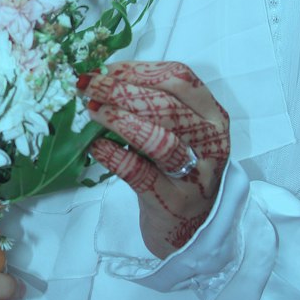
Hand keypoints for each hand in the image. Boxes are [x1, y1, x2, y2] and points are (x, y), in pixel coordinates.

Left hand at [84, 60, 229, 259]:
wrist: (191, 229)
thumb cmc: (177, 172)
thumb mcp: (178, 134)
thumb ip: (152, 106)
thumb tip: (102, 80)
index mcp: (212, 115)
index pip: (180, 79)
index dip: (140, 70)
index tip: (106, 70)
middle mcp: (211, 142)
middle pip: (166, 106)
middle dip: (121, 91)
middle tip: (87, 86)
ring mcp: (195, 174)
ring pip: (159, 140)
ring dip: (120, 120)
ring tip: (92, 111)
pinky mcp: (173, 202)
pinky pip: (140, 174)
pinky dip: (114, 157)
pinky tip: (95, 148)